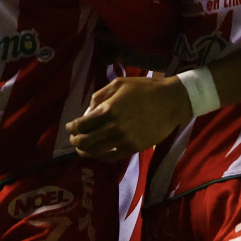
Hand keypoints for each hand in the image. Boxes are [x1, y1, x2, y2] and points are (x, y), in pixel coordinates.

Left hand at [66, 74, 193, 158]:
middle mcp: (113, 126)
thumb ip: (100, 96)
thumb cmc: (144, 89)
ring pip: (96, 151)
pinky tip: (98, 154)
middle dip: (75, 140)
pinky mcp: (133, 147)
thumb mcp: (119, 83)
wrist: (170, 101)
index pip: (82, 124)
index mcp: (108, 109)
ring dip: (85, 151)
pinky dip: (101, 156)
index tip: (69, 127)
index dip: (72, 127)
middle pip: (86, 140)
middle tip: (73, 139)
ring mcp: (123, 139)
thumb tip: (88, 110)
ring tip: (81, 149)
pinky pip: (112, 157)